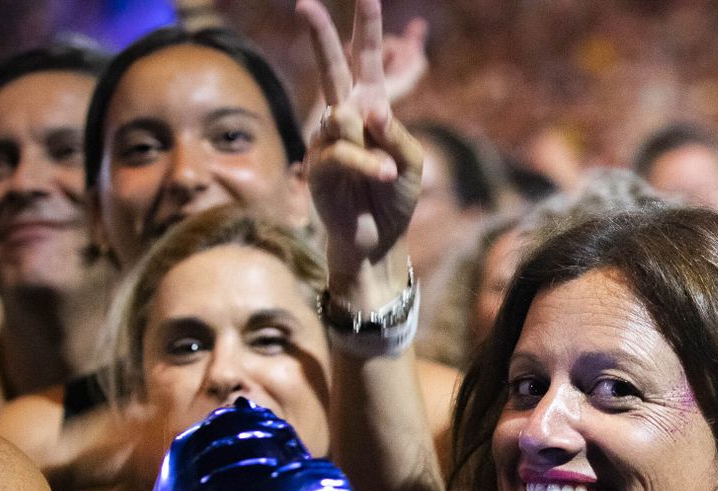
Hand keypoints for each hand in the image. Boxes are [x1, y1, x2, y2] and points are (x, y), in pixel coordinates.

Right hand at [296, 0, 421, 277]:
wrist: (379, 240)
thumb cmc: (395, 198)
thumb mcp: (412, 164)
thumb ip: (397, 134)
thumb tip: (369, 111)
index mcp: (371, 108)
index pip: (366, 61)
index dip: (366, 28)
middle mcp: (344, 118)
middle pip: (331, 70)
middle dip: (320, 38)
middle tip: (305, 4)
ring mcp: (328, 141)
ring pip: (344, 121)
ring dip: (372, 147)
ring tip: (387, 173)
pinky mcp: (319, 167)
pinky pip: (342, 154)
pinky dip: (367, 165)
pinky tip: (384, 175)